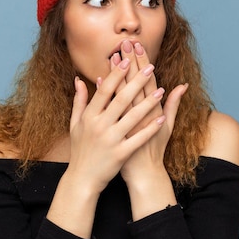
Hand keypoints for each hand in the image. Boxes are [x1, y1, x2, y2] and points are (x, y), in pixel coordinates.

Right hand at [67, 56, 166, 193]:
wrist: (82, 178)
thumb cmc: (81, 149)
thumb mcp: (75, 124)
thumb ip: (79, 101)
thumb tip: (79, 79)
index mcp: (89, 116)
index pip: (104, 90)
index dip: (116, 75)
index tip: (127, 60)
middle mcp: (99, 126)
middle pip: (121, 99)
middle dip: (136, 82)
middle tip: (150, 67)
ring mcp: (110, 140)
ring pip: (132, 117)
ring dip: (148, 103)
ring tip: (162, 90)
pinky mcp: (120, 154)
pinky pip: (138, 139)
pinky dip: (151, 128)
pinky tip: (162, 118)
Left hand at [110, 40, 187, 186]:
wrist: (143, 172)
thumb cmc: (154, 149)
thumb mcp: (168, 125)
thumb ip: (173, 104)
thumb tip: (182, 85)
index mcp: (155, 110)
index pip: (149, 81)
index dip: (143, 62)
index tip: (138, 45)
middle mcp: (143, 114)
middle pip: (137, 83)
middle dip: (132, 62)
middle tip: (126, 42)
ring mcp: (130, 122)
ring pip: (124, 93)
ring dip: (119, 73)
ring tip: (113, 55)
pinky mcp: (119, 129)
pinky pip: (112, 109)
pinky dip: (106, 95)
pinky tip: (100, 81)